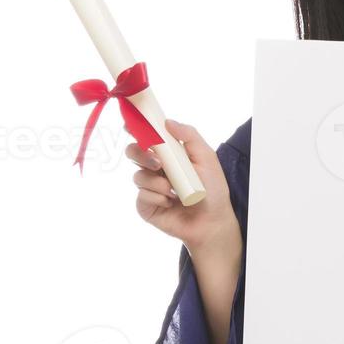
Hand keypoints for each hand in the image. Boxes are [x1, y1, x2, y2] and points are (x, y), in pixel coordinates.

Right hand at [127, 118, 238, 253]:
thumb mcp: (207, 159)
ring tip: (175, 191)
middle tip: (158, 163)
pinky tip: (171, 203)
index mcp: (169, 155)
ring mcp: (149, 187)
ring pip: (138, 176)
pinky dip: (158, 197)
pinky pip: (142, 195)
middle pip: (134, 153)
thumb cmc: (212, 190)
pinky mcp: (145, 205)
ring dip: (157, 182)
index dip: (137, 129)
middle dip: (141, 154)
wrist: (212, 220)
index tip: (131, 125)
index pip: (148, 138)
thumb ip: (190, 137)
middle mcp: (156, 169)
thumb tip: (169, 122)